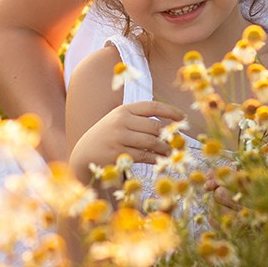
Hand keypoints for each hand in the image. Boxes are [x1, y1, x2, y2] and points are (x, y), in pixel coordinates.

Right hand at [69, 100, 185, 184]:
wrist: (85, 153)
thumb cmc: (108, 136)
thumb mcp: (119, 121)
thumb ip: (140, 120)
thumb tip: (171, 125)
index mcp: (124, 110)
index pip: (152, 106)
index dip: (170, 111)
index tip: (183, 118)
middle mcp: (121, 121)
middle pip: (155, 126)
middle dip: (170, 135)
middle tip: (179, 142)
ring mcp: (118, 137)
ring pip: (151, 142)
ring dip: (165, 148)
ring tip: (171, 152)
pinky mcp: (118, 154)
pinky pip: (144, 156)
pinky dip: (155, 158)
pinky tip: (160, 160)